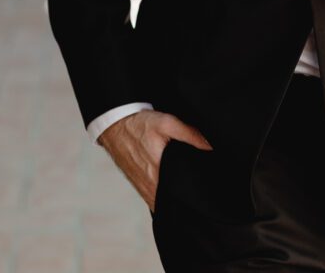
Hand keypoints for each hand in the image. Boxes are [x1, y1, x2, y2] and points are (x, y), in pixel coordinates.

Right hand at [98, 109, 212, 212]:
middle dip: (189, 196)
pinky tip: (175, 189)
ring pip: (166, 202)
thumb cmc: (139, 125)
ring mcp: (144, 188)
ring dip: (177, 199)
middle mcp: (150, 185)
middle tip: (204, 189)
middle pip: (175, 199)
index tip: (209, 189)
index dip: (197, 191)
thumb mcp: (166, 123)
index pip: (182, 191)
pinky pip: (156, 199)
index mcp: (158, 171)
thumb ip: (189, 134)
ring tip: (191, 190)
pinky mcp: (140, 187)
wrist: (114, 126)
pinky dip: (166, 197)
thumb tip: (210, 146)